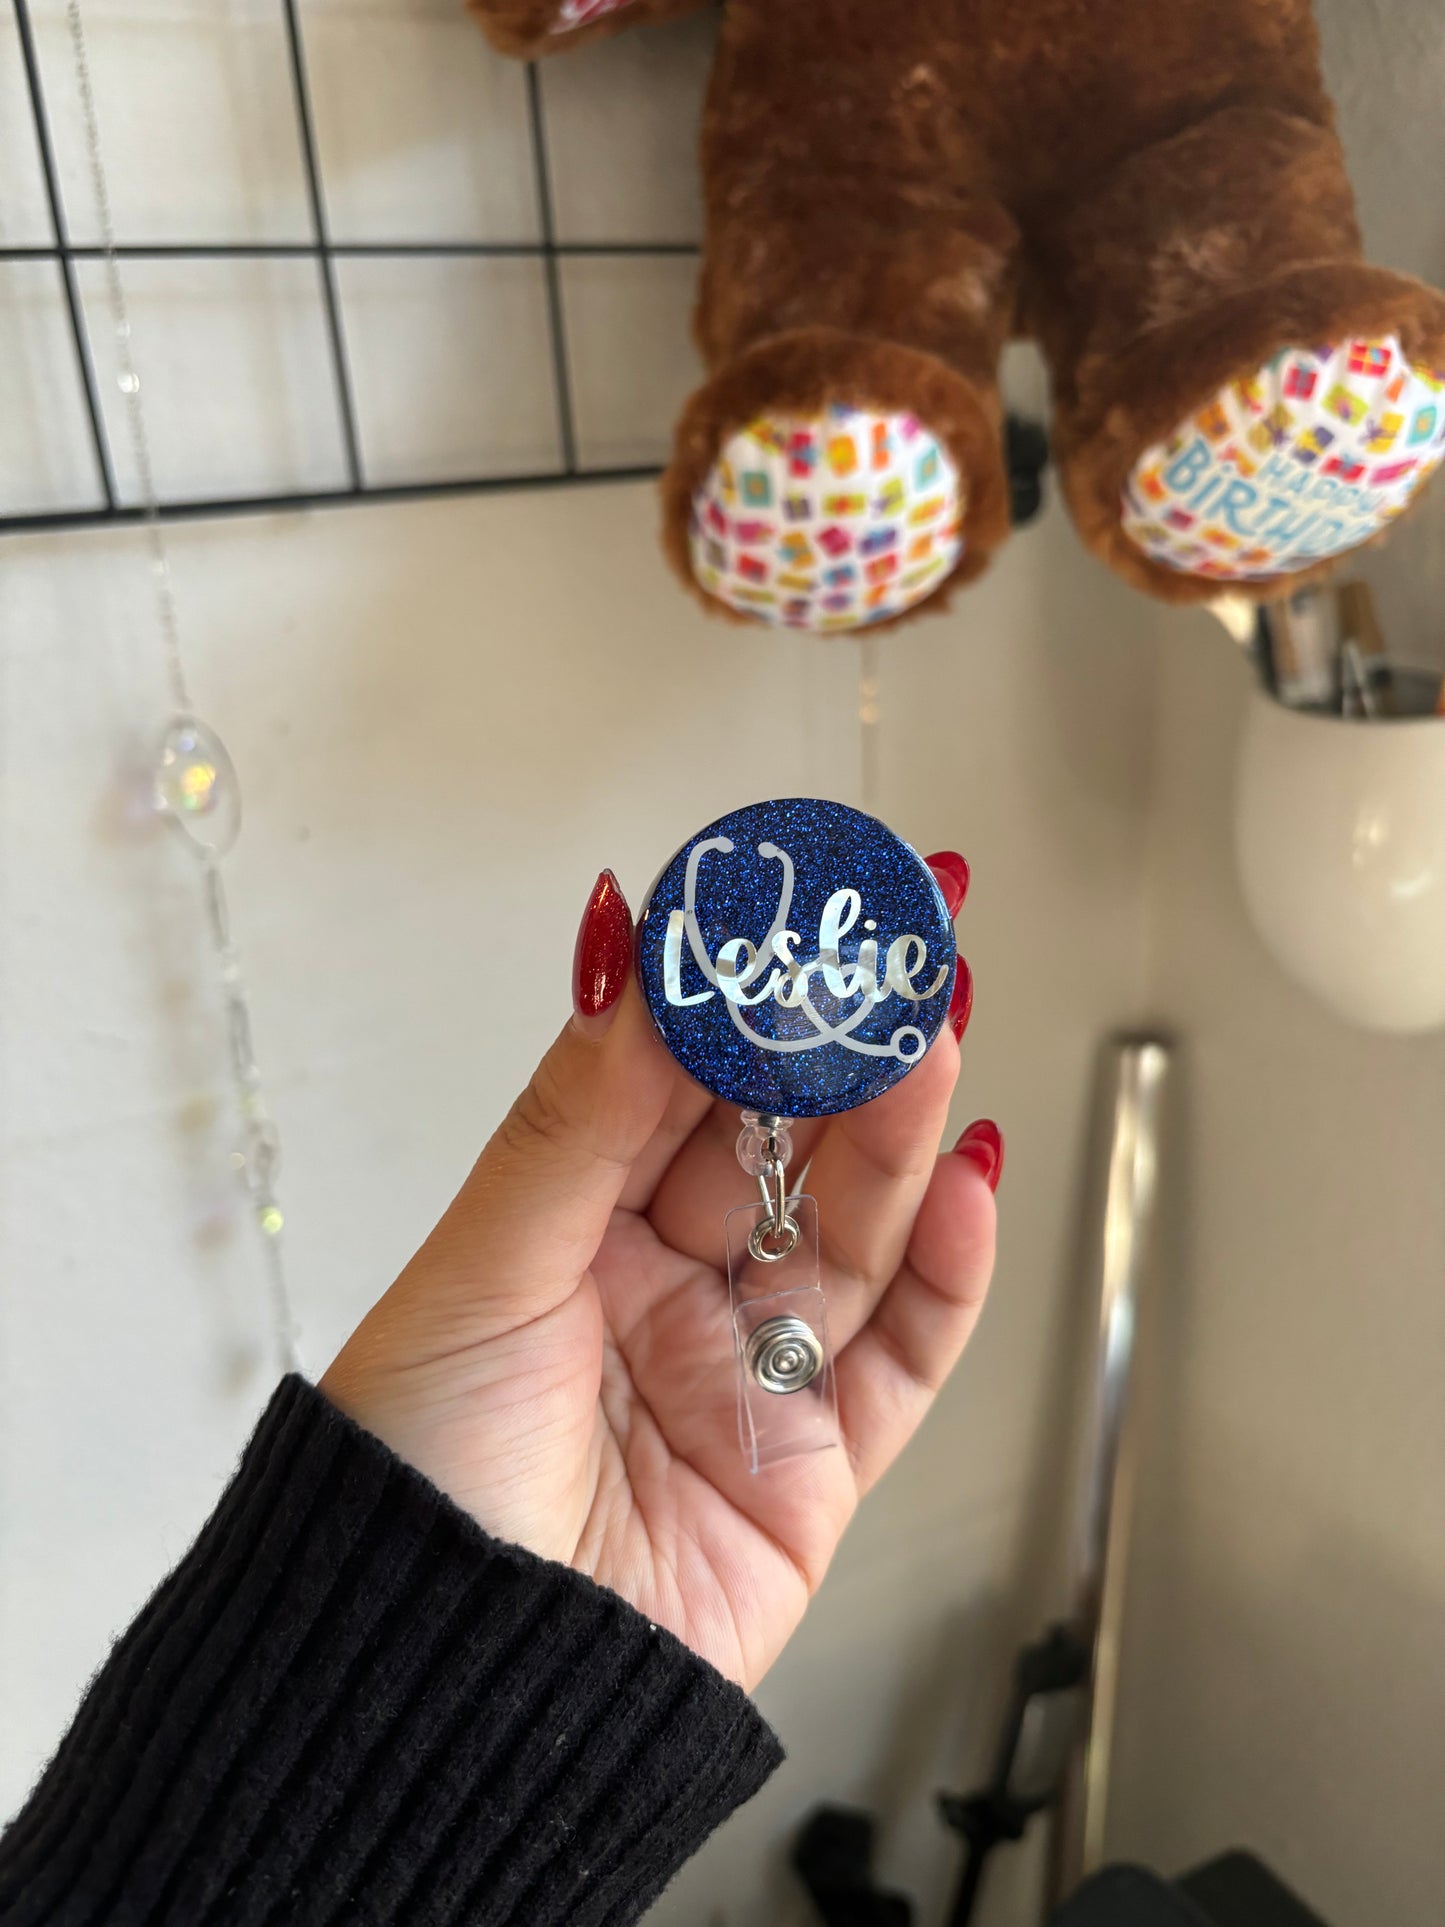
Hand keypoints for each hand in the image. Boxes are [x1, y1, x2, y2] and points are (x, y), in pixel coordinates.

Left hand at [321, 865, 1000, 1690]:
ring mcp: (749, 1370)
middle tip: (892, 949)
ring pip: (854, 1229)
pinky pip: (906, 1352)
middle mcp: (666, 1292)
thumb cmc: (418, 1490)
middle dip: (839, 1046)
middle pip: (782, 1147)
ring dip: (903, 1129)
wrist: (447, 1703)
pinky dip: (949, 1269)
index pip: (675, 1085)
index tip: (784, 911)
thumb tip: (626, 958)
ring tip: (934, 1032)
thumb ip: (576, 1121)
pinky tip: (966, 1178)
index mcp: (571, 1234)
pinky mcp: (816, 1460)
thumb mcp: (484, 1276)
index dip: (735, 997)